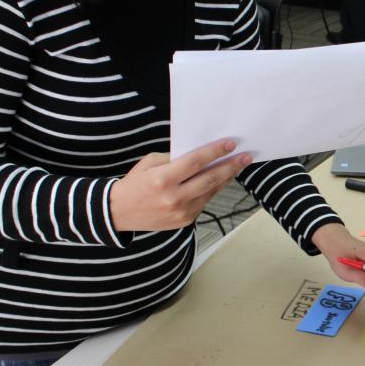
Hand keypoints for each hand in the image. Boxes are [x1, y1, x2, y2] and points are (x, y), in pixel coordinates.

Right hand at [109, 139, 251, 231]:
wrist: (118, 212)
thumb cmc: (135, 183)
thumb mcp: (150, 163)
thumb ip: (175, 158)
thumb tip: (202, 154)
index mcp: (162, 179)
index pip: (196, 162)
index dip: (215, 152)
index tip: (231, 144)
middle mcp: (174, 197)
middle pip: (210, 178)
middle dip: (231, 166)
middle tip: (246, 157)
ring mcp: (181, 212)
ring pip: (211, 191)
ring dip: (226, 178)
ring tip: (237, 166)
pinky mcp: (185, 221)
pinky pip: (204, 202)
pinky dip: (212, 190)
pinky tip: (220, 180)